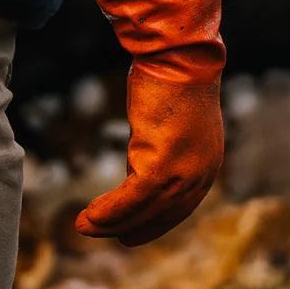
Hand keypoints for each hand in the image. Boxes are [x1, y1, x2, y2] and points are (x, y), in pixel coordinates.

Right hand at [75, 0, 224, 247]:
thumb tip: (145, 159)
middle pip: (160, 216)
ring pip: (143, 211)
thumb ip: (164, 148)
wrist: (178, 54)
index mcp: (207, 165)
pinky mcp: (163, 164)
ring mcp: (184, 171)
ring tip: (82, 226)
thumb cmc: (170, 79)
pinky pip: (131, 200)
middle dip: (126, 229)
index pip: (177, 210)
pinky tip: (88, 217)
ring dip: (109, 223)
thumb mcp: (171, 124)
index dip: (149, 225)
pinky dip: (108, 211)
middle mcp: (201, 174)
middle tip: (96, 232)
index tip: (125, 234)